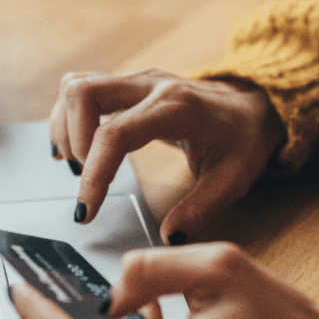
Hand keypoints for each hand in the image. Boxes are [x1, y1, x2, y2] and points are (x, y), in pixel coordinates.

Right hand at [49, 69, 282, 243]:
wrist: (253, 106)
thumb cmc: (242, 140)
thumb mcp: (233, 180)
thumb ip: (200, 209)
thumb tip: (169, 238)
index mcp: (176, 108)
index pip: (115, 134)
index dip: (94, 174)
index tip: (86, 210)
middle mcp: (150, 85)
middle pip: (83, 92)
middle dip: (72, 140)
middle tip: (84, 177)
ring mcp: (136, 81)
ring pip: (76, 86)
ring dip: (66, 127)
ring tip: (79, 164)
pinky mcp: (127, 85)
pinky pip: (81, 90)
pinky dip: (68, 118)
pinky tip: (75, 149)